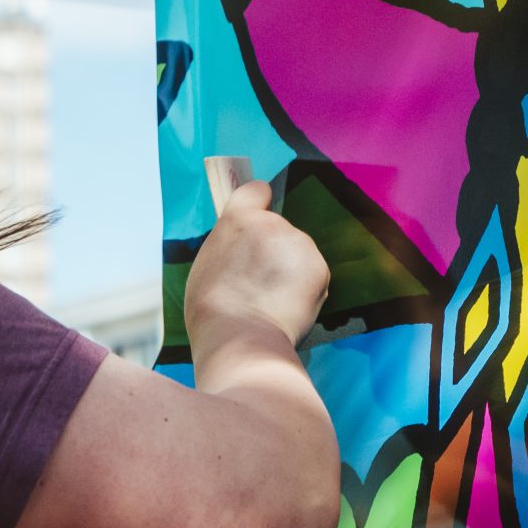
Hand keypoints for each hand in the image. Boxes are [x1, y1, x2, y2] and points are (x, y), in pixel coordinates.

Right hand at [184, 180, 329, 348]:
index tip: (258, 217)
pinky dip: (305, 287)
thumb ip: (231, 244)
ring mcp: (298, 242)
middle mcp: (272, 222)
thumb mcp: (208, 262)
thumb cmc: (213, 309)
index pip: (256, 190)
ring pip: (296, 252)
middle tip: (257, 282)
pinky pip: (312, 272)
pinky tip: (287, 306)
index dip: (258, 203)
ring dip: (289, 269)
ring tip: (269, 300)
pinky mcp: (319, 265)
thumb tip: (243, 247)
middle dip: (272, 249)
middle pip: (277, 228)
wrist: (240, 337)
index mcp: (238, 218)